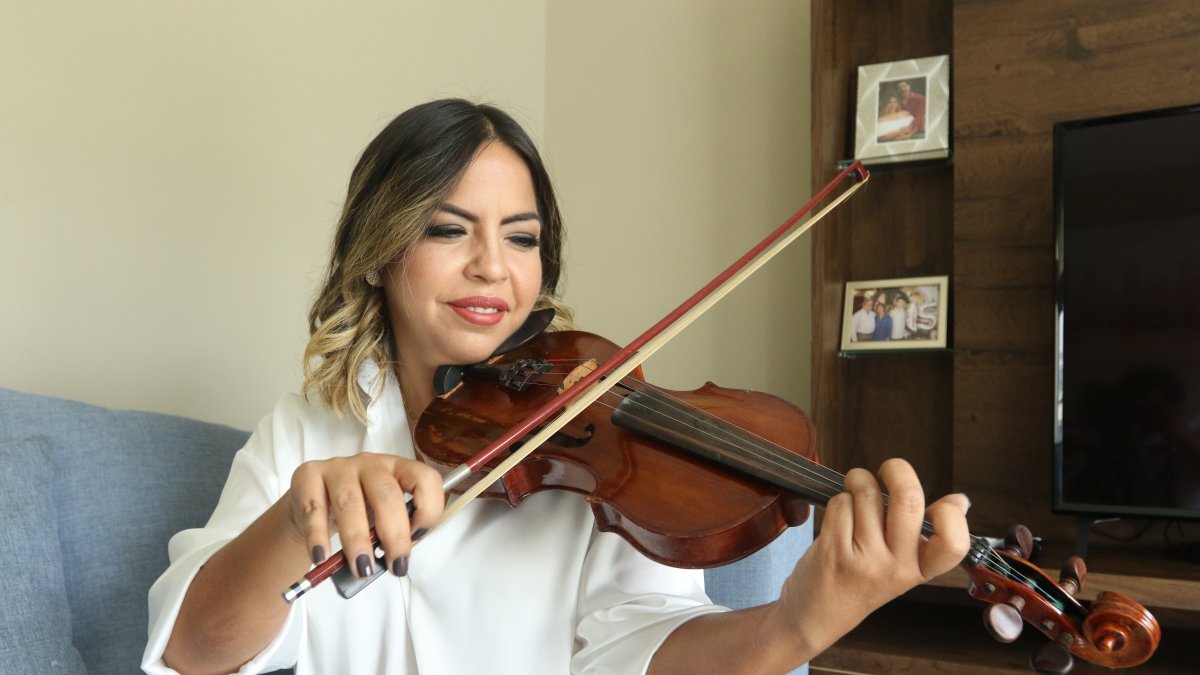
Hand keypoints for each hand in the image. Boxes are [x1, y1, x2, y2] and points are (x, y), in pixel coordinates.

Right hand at [285, 453, 444, 577]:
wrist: (311, 501)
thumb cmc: (355, 511)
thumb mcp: (380, 517)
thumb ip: (393, 532)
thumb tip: (396, 562)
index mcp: (397, 469)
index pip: (424, 478)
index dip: (429, 507)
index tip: (420, 536)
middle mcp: (370, 464)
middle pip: (387, 494)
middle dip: (394, 534)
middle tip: (395, 565)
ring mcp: (338, 468)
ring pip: (349, 502)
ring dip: (357, 540)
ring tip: (362, 568)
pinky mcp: (308, 476)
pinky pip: (314, 509)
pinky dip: (317, 536)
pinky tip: (322, 556)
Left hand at [772, 458, 969, 656]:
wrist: (817, 616)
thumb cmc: (861, 582)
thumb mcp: (902, 566)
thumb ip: (930, 534)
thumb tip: (961, 501)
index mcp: (920, 569)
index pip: (954, 542)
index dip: (950, 514)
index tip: (935, 504)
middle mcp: (895, 566)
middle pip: (908, 498)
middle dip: (897, 469)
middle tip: (889, 470)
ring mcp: (863, 558)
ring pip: (867, 493)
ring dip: (858, 482)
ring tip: (856, 493)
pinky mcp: (832, 548)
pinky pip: (840, 502)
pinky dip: (839, 500)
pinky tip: (839, 517)